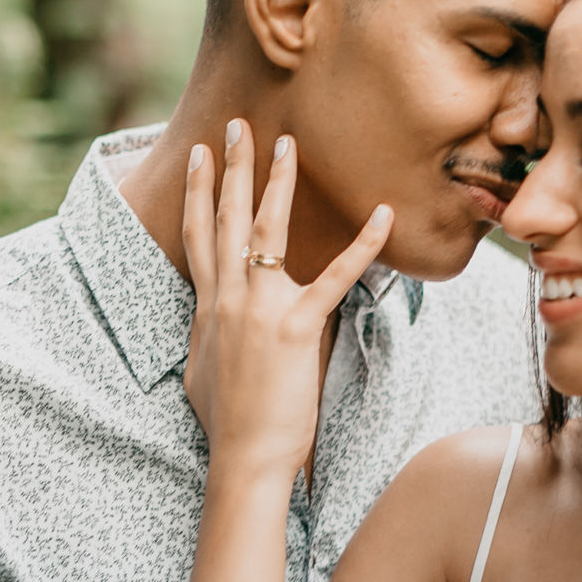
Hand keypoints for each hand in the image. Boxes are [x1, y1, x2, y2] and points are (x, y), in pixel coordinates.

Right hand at [181, 119, 393, 480]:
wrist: (243, 455)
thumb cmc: (226, 421)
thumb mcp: (200, 368)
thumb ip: (206, 332)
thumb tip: (207, 318)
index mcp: (208, 306)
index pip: (199, 236)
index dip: (198, 192)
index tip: (200, 156)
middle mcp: (229, 297)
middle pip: (227, 219)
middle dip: (233, 168)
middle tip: (237, 126)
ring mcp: (261, 309)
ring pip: (266, 230)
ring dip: (276, 182)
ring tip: (286, 145)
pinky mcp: (297, 327)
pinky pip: (336, 277)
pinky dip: (364, 244)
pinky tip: (383, 215)